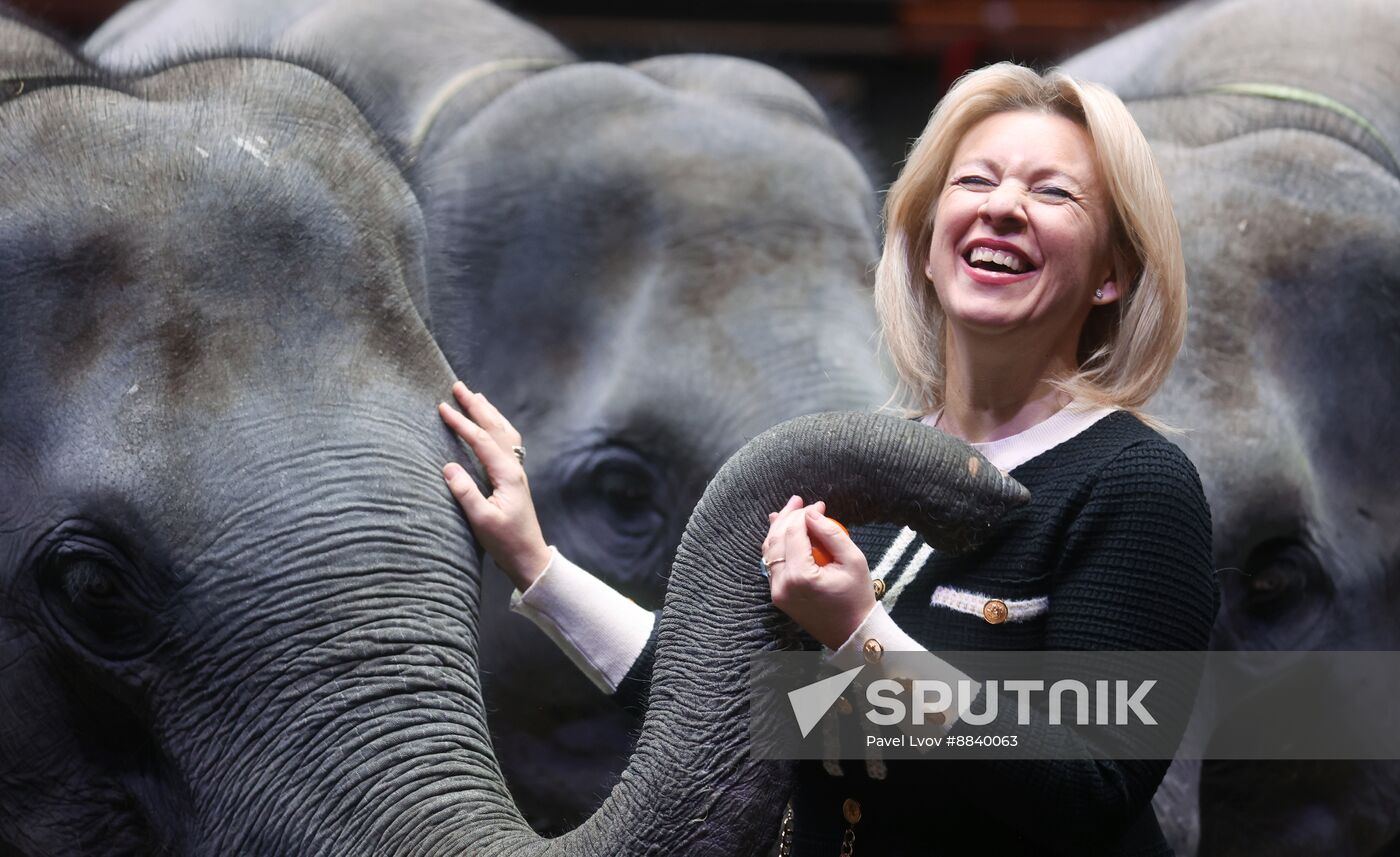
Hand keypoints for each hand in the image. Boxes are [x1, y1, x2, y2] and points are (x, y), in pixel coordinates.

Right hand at [439, 381, 551, 590]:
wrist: (529, 557)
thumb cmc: (506, 542)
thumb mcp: (482, 520)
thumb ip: (465, 493)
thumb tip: (448, 466)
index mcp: (506, 474)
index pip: (481, 440)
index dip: (461, 423)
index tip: (442, 407)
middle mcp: (514, 468)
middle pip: (495, 428)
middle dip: (476, 406)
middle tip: (458, 387)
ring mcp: (516, 472)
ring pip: (503, 432)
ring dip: (488, 413)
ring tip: (475, 397)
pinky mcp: (513, 479)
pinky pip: (506, 443)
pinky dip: (496, 427)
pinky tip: (491, 426)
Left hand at [763, 496, 875, 649]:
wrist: (852, 633)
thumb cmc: (857, 597)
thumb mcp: (854, 561)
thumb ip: (832, 534)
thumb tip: (812, 513)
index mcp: (800, 576)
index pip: (794, 533)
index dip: (804, 515)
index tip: (819, 506)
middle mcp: (782, 584)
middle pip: (776, 539)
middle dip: (787, 516)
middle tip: (800, 500)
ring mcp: (777, 592)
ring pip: (769, 551)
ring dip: (778, 529)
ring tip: (789, 510)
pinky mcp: (778, 595)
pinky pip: (772, 564)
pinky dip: (777, 546)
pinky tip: (782, 531)